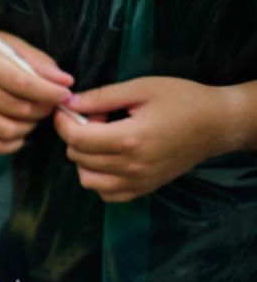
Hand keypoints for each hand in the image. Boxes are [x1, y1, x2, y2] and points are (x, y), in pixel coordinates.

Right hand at [0, 27, 72, 153]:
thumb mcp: (6, 43)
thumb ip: (36, 62)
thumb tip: (65, 83)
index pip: (22, 83)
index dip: (49, 91)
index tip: (66, 93)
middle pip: (18, 109)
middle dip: (43, 108)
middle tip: (52, 102)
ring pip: (8, 131)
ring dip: (31, 126)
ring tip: (35, 113)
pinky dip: (12, 143)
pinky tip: (20, 131)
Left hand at [56, 77, 239, 201]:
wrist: (216, 124)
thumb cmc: (182, 100)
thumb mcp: (142, 88)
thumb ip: (102, 97)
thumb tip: (69, 103)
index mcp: (130, 139)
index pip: (76, 138)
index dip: (63, 122)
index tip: (67, 109)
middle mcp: (131, 166)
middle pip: (77, 157)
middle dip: (76, 134)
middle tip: (97, 117)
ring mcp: (137, 182)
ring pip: (87, 179)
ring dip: (84, 158)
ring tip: (103, 138)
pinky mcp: (143, 189)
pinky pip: (105, 193)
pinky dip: (98, 177)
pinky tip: (109, 157)